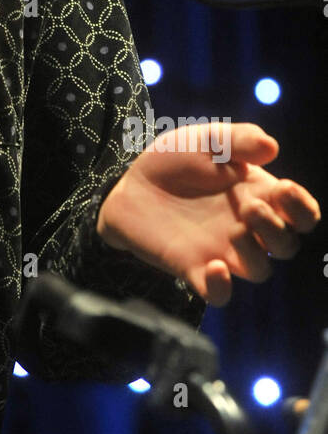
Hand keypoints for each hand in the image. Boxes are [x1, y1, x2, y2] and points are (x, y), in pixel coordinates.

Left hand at [96, 122, 320, 306]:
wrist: (129, 182)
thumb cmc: (174, 159)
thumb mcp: (206, 139)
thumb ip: (238, 139)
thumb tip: (271, 148)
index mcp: (257, 195)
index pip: (300, 214)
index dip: (303, 208)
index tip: (285, 190)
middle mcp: (246, 227)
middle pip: (286, 245)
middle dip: (278, 229)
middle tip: (250, 207)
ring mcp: (221, 250)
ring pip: (260, 270)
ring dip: (256, 254)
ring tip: (235, 230)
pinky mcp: (192, 268)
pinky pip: (218, 294)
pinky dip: (222, 288)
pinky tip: (214, 267)